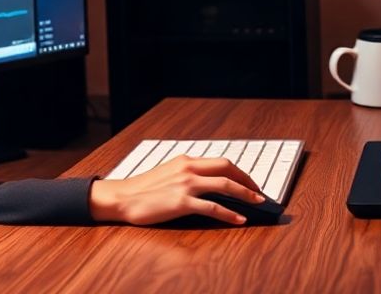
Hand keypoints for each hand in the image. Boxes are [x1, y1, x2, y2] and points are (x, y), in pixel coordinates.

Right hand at [88, 155, 264, 225]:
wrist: (122, 197)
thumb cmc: (142, 189)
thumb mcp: (168, 173)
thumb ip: (187, 174)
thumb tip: (208, 181)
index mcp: (185, 160)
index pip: (221, 161)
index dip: (240, 172)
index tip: (249, 181)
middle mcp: (188, 169)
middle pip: (227, 168)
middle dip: (247, 180)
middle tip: (259, 192)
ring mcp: (185, 185)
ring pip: (224, 185)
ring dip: (245, 194)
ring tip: (257, 203)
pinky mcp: (181, 202)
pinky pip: (212, 208)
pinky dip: (229, 214)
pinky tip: (239, 219)